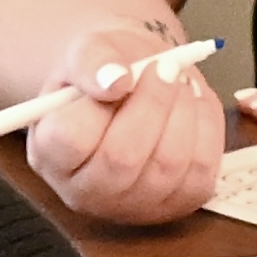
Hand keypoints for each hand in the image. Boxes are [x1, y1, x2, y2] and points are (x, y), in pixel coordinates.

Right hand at [21, 24, 233, 226]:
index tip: (126, 73)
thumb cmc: (105, 73)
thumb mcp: (87, 51)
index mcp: (50, 154)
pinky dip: (206, 127)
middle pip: (122, 157)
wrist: (135, 84)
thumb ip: (91, 61)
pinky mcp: (176, 205)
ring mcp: (131, 206)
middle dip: (153, 103)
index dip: (102, 104)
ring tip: (179, 81)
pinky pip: (201, 169)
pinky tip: (193, 105)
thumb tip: (115, 81)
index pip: (71, 139)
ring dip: (183, 111)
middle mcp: (84, 192)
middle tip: (166, 67)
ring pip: (167, 163)